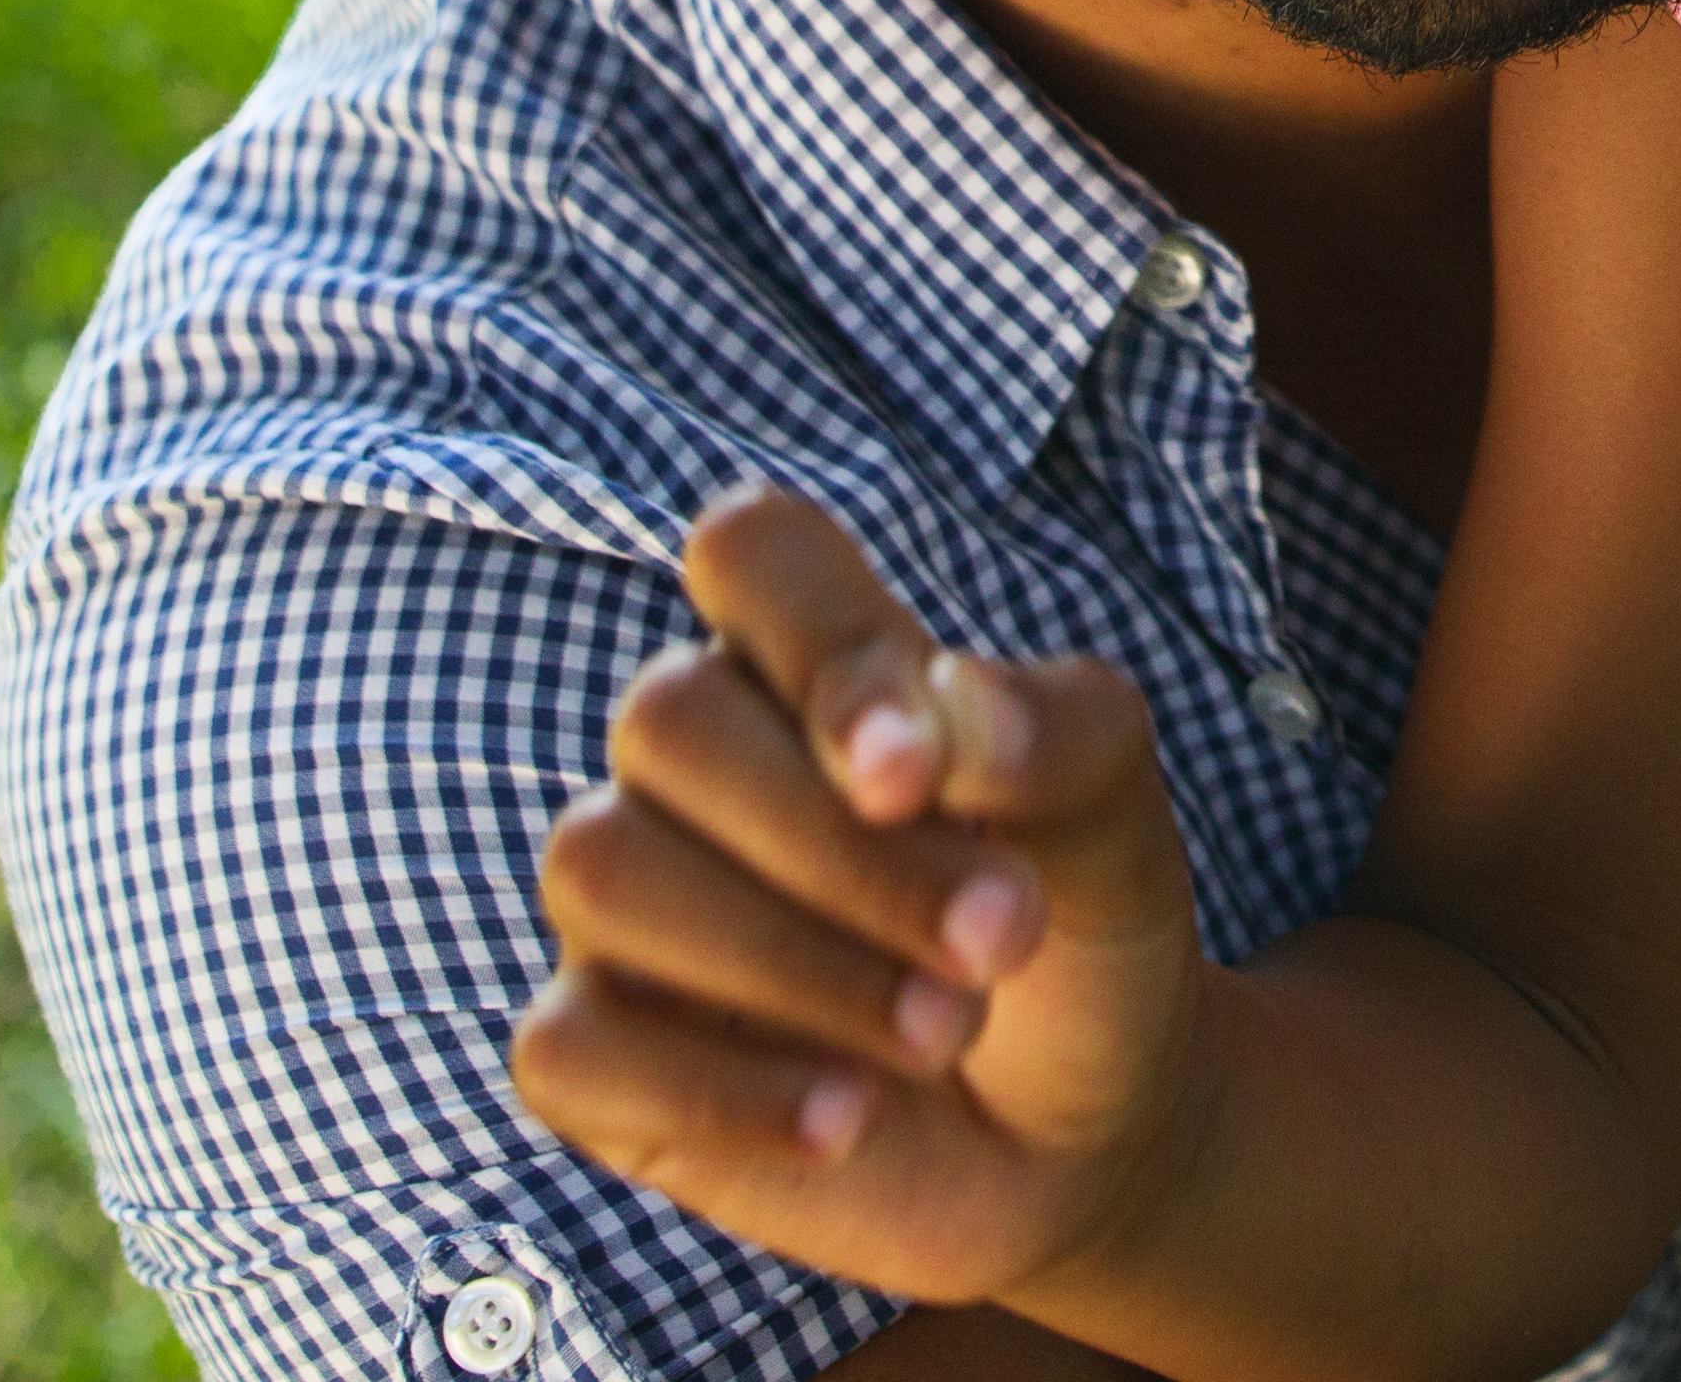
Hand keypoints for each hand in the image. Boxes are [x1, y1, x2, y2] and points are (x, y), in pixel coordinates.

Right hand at [507, 484, 1216, 1306]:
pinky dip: (721, 1089)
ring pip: (601, 869)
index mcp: (808, 659)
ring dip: (790, 963)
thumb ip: (1044, 734)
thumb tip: (936, 719)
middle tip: (999, 938)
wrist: (1074, 1128)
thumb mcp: (1112, 820)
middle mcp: (693, 760)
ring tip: (946, 1030)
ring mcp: (628, 904)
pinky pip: (569, 1048)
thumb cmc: (1071, 929)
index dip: (817, 648)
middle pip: (667, 719)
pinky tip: (848, 1116)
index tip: (915, 775)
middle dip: (839, 847)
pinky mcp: (592, 1053)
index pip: (749, 552)